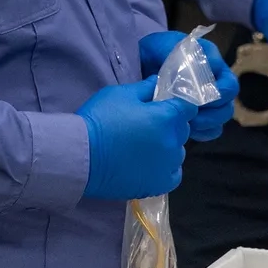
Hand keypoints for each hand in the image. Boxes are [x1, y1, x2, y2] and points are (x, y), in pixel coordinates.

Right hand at [78, 78, 196, 199]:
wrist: (80, 156)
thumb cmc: (100, 120)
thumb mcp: (120, 94)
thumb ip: (144, 88)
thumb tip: (158, 83)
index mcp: (166, 118)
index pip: (187, 107)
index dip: (177, 104)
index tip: (164, 105)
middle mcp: (172, 142)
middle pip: (182, 129)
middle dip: (171, 124)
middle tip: (148, 125)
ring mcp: (167, 166)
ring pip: (178, 152)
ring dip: (168, 147)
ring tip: (145, 147)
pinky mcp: (158, 185)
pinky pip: (173, 174)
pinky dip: (166, 169)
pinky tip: (151, 164)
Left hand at [136, 30, 239, 140]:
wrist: (144, 59)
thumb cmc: (157, 49)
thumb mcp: (165, 46)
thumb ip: (180, 59)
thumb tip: (195, 77)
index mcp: (214, 65)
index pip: (229, 86)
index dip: (219, 95)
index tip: (199, 98)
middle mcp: (216, 84)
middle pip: (227, 107)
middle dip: (211, 115)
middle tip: (191, 116)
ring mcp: (209, 103)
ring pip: (220, 121)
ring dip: (205, 125)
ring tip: (187, 124)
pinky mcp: (199, 116)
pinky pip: (209, 131)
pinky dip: (200, 133)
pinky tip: (185, 130)